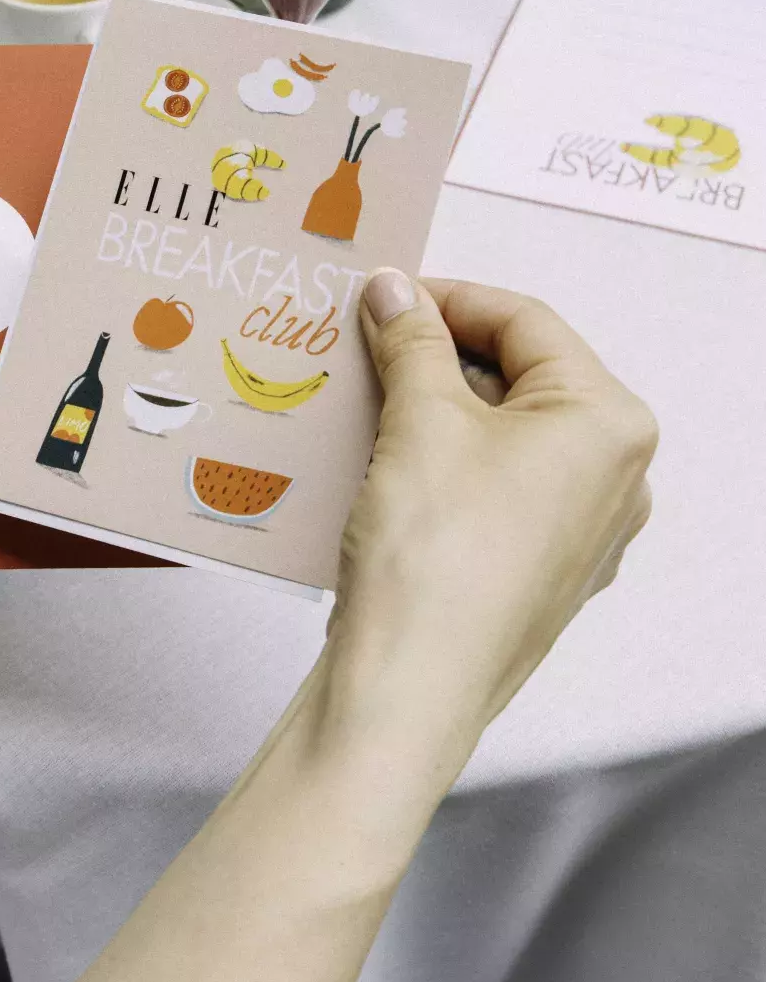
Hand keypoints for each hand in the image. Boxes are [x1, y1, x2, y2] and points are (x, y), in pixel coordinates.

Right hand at [329, 271, 656, 745]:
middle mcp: (614, 477)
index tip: (386, 295)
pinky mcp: (537, 570)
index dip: (448, 297)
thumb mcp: (419, 419)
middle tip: (369, 342)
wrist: (409, 689)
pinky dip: (442, 459)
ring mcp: (579, 530)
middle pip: (521, 377)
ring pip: (503, 434)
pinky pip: (493, 487)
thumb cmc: (435, 561)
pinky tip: (383, 458)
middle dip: (439, 354)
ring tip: (367, 396)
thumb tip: (397, 292)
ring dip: (435, 405)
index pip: (526, 321)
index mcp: (609, 424)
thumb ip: (411, 339)